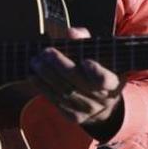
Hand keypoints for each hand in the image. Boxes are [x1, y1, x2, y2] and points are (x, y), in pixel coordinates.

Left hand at [29, 26, 125, 140]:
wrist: (103, 105)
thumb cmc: (99, 71)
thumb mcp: (100, 57)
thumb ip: (86, 42)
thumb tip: (72, 32)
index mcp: (113, 82)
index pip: (105, 79)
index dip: (96, 72)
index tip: (85, 61)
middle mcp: (102, 99)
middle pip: (78, 83)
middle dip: (60, 66)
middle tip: (46, 52)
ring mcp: (87, 110)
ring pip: (65, 93)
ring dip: (47, 76)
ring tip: (36, 62)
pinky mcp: (74, 116)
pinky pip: (57, 102)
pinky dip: (43, 88)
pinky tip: (34, 77)